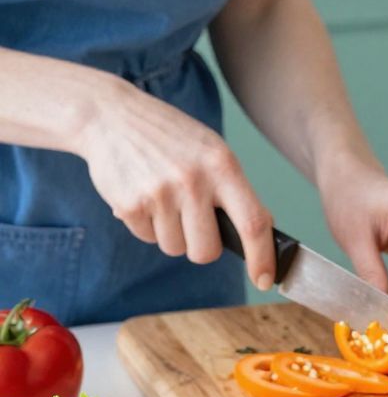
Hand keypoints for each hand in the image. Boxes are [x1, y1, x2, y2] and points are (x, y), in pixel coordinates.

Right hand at [80, 79, 276, 287]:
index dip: (262, 257)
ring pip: (175, 248)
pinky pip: (148, 238)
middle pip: (207, 251)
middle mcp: (193, 181)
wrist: (112, 117)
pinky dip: (147, 225)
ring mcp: (159, 194)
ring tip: (163, 196)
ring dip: (171, 233)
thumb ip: (233, 188)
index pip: (252, 222)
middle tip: (192, 219)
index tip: (265, 279)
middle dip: (201, 246)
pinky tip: (143, 194)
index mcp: (222, 165)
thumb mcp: (211, 150)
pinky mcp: (129, 205)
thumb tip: (260, 233)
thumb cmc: (170, 137)